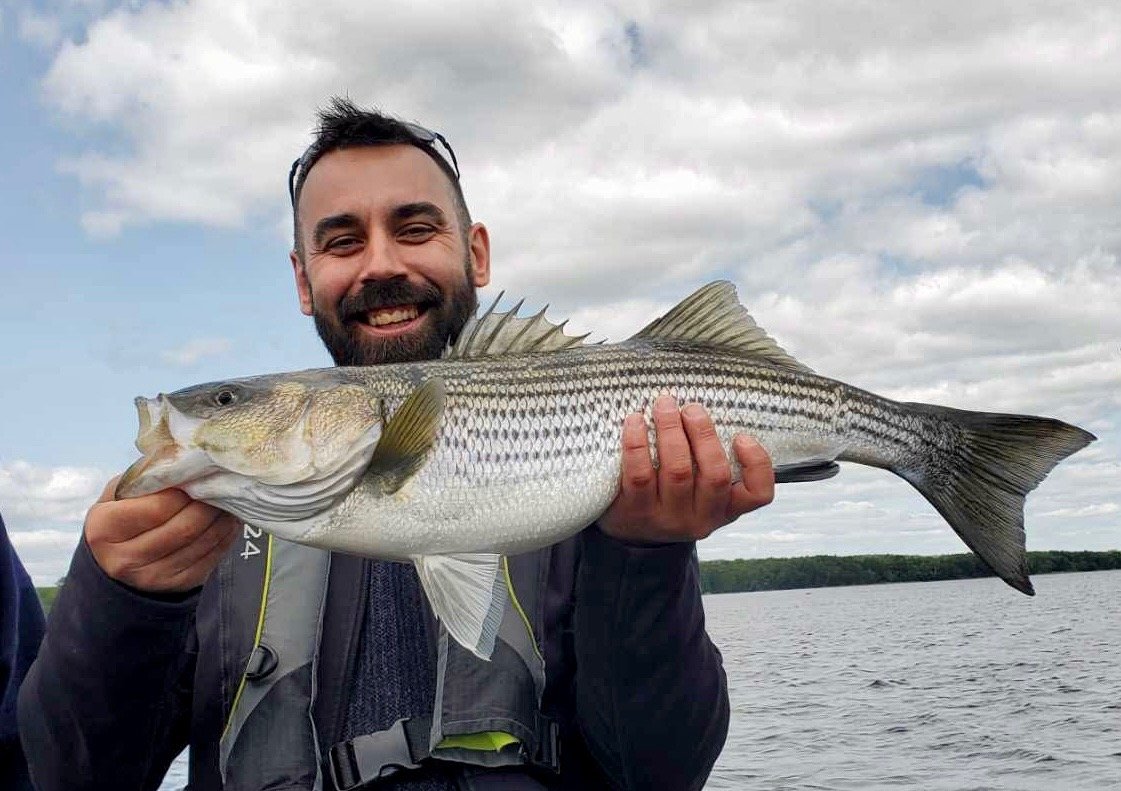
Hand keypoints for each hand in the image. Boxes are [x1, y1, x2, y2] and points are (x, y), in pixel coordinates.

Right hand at [85, 476, 238, 592]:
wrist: (117, 561)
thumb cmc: (121, 516)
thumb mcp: (119, 494)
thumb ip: (145, 478)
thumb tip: (185, 464)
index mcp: (104, 529)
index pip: (157, 508)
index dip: (184, 492)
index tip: (197, 477)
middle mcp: (125, 559)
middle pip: (183, 528)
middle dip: (208, 504)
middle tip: (222, 485)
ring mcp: (152, 577)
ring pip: (201, 543)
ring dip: (222, 518)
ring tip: (229, 499)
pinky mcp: (177, 585)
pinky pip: (211, 557)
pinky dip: (226, 535)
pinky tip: (228, 519)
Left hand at [598, 395, 774, 542]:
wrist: (630, 531)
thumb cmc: (671, 497)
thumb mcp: (700, 490)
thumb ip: (710, 460)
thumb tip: (706, 411)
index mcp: (725, 508)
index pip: (758, 494)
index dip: (757, 464)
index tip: (742, 437)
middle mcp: (701, 518)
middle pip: (715, 475)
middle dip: (704, 434)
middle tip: (691, 409)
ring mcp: (669, 517)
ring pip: (677, 471)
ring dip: (671, 430)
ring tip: (664, 406)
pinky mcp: (636, 511)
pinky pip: (639, 473)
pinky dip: (638, 443)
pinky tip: (635, 421)